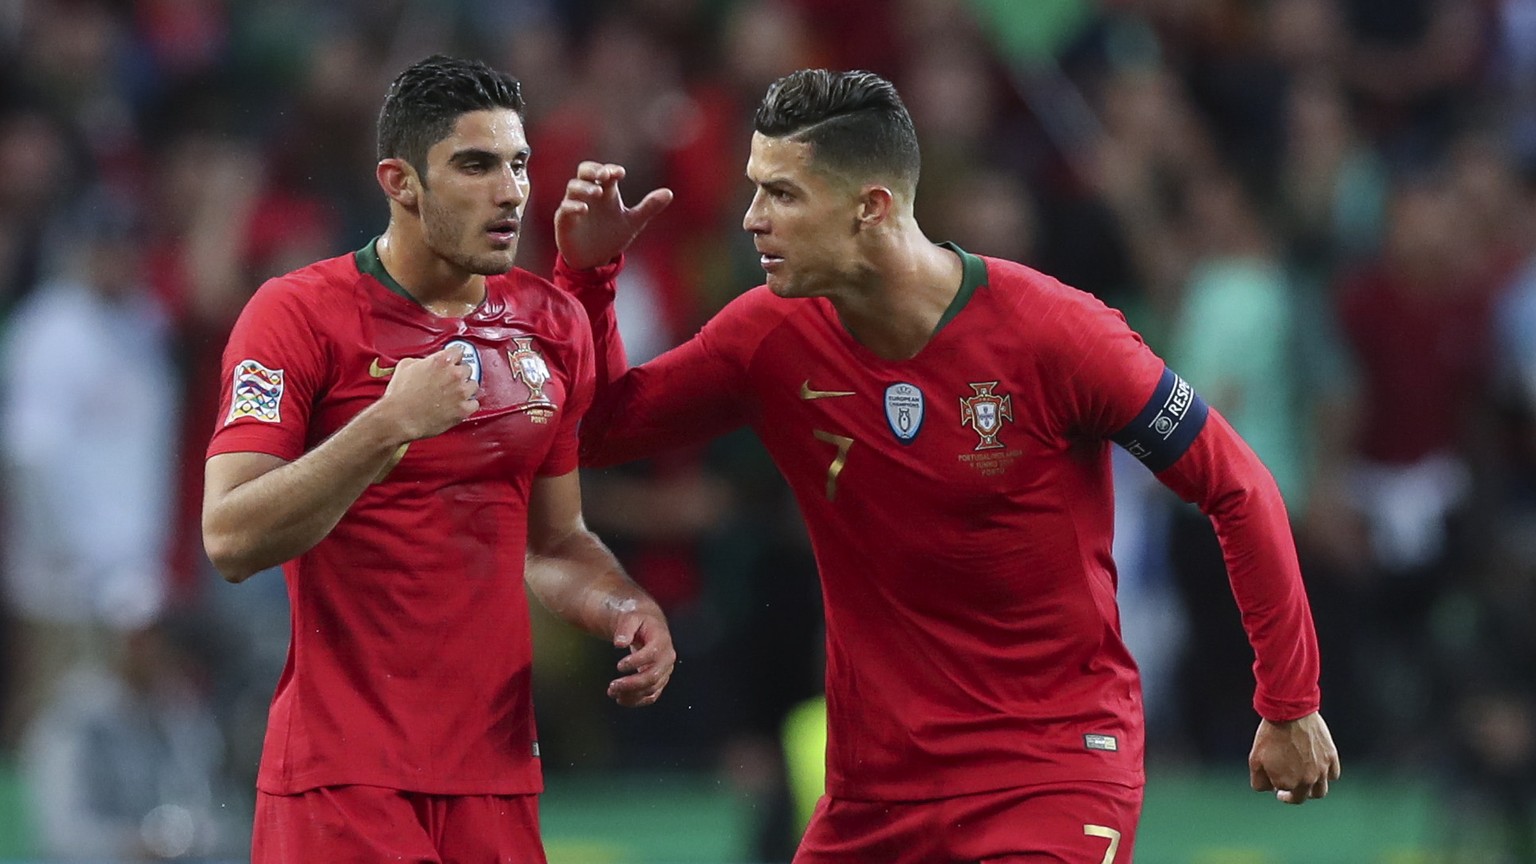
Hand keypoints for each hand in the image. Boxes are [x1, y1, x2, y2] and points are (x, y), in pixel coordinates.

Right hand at [378, 346, 478, 439]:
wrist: (399, 417)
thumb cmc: (400, 395)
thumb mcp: (406, 366)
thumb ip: (422, 360)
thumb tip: (426, 362)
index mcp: (442, 361)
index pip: (459, 351)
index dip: (454, 357)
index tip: (454, 361)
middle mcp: (454, 375)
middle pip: (468, 368)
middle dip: (459, 374)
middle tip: (450, 381)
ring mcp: (461, 392)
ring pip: (474, 385)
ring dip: (466, 388)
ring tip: (454, 394)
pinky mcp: (463, 409)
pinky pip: (474, 404)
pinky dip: (468, 405)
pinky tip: (458, 405)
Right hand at [554, 161, 672, 268]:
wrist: (595, 260)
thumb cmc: (612, 237)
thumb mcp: (633, 222)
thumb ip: (649, 207)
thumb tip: (669, 193)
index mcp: (606, 192)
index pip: (605, 172)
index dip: (611, 169)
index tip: (620, 173)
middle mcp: (589, 195)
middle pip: (584, 171)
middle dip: (593, 170)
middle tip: (605, 175)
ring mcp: (575, 206)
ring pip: (573, 187)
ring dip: (585, 188)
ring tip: (598, 192)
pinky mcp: (564, 221)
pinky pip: (565, 209)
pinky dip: (573, 206)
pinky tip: (584, 209)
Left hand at [605, 600, 675, 707]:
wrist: (649, 628)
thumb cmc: (639, 622)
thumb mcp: (631, 618)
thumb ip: (625, 628)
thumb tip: (619, 642)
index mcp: (662, 640)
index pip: (652, 654)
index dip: (636, 662)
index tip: (619, 665)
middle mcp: (667, 657)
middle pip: (653, 676)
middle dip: (631, 684)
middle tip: (613, 686)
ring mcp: (665, 671)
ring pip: (652, 689)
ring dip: (632, 694)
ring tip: (612, 692)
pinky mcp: (660, 680)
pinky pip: (652, 696)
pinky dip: (637, 701)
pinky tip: (622, 699)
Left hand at [1249, 711, 1341, 804]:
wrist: (1289, 712)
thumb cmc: (1270, 735)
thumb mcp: (1255, 760)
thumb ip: (1260, 781)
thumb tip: (1270, 789)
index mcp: (1286, 783)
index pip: (1283, 793)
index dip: (1277, 787)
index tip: (1275, 783)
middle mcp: (1306, 781)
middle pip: (1301, 797)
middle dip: (1292, 795)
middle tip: (1287, 790)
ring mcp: (1321, 770)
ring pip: (1320, 791)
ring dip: (1311, 790)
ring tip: (1304, 783)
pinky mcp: (1331, 758)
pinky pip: (1333, 775)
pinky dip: (1326, 776)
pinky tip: (1318, 770)